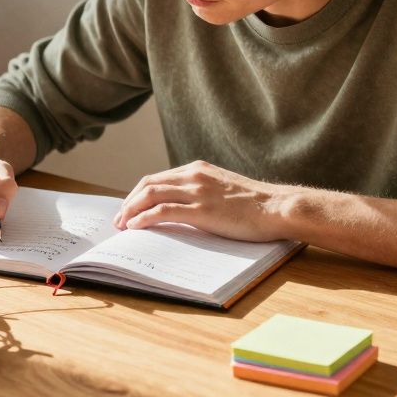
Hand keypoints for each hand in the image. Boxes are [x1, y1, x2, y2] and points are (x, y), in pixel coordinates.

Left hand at [112, 160, 296, 241]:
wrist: (277, 207)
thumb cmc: (255, 205)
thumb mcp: (222, 190)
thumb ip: (201, 193)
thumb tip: (181, 209)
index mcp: (197, 169)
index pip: (157, 178)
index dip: (138, 194)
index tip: (128, 209)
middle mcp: (193, 176)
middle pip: (147, 184)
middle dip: (128, 202)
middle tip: (119, 220)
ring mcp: (197, 191)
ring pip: (150, 195)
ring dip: (131, 210)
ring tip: (122, 226)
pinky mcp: (201, 209)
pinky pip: (163, 211)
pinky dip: (144, 218)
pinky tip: (136, 227)